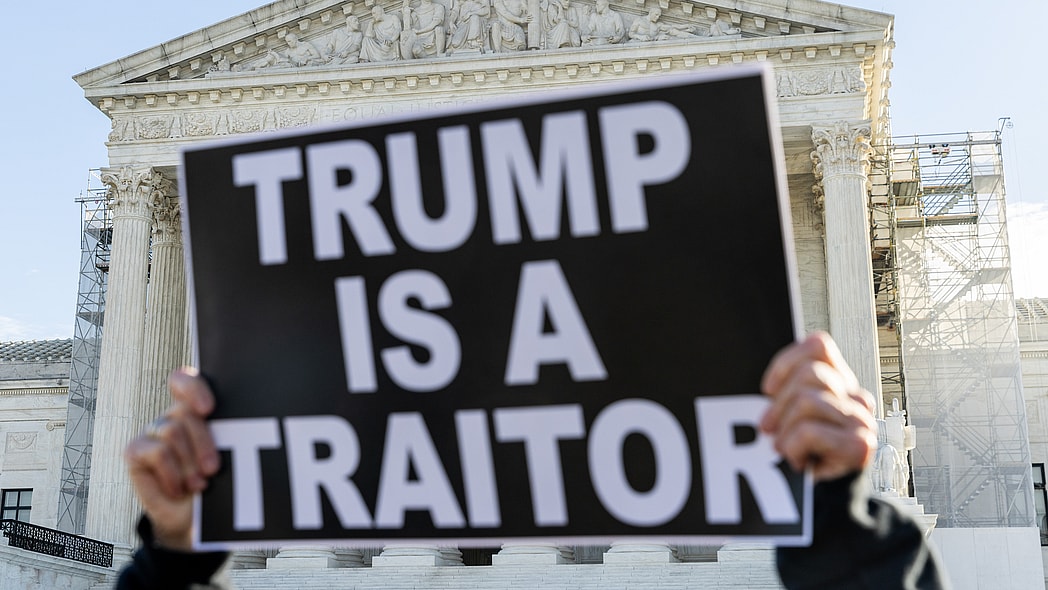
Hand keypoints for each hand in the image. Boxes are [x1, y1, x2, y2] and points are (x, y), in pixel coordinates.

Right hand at [124, 367, 219, 549]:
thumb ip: (228, 435)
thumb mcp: (229, 456)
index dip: (193, 388)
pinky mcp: (135, 451)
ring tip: (200, 484)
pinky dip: (172, 474)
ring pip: (172, 431)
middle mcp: (173, 416)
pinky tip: (180, 489)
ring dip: (189, 462)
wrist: (193, 515)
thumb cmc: (217, 481)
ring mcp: (152, 431)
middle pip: (185, 411)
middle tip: (214, 468)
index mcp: (197, 409)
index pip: (185, 380)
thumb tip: (245, 425)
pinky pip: (156, 453)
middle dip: (203, 442)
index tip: (209, 409)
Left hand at [759, 332, 876, 480]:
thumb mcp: (788, 416)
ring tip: (783, 448)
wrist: (821, 503)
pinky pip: (810, 431)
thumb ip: (786, 393)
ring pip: (808, 402)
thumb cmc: (798, 454)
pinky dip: (792, 447)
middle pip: (810, 375)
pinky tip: (797, 461)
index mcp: (840, 384)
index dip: (787, 362)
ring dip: (785, 429)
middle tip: (767, 429)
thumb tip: (765, 389)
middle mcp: (856, 398)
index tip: (768, 390)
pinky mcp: (859, 445)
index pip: (819, 346)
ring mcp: (862, 421)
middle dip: (779, 404)